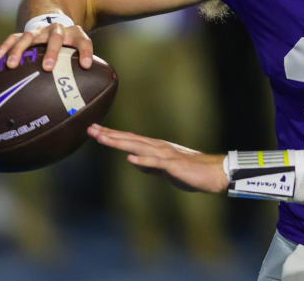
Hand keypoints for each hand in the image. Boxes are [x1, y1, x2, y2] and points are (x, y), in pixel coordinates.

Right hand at [0, 21, 93, 70]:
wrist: (55, 22)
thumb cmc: (69, 48)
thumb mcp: (79, 53)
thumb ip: (84, 71)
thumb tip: (89, 104)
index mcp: (75, 35)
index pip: (84, 41)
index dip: (85, 52)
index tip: (85, 66)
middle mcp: (57, 30)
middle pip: (56, 37)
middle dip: (52, 52)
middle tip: (48, 67)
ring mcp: (39, 30)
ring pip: (29, 36)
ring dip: (21, 50)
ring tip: (12, 65)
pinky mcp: (25, 33)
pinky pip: (13, 38)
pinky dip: (5, 48)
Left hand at [87, 124, 227, 193]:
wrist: (212, 173)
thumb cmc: (190, 171)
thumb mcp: (164, 169)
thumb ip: (149, 165)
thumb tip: (133, 161)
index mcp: (155, 148)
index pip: (129, 140)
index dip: (111, 135)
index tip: (94, 130)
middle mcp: (158, 147)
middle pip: (129, 140)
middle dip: (109, 135)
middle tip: (90, 129)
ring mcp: (165, 155)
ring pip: (139, 148)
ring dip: (120, 143)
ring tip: (104, 139)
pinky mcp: (173, 166)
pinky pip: (156, 163)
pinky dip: (143, 161)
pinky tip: (130, 159)